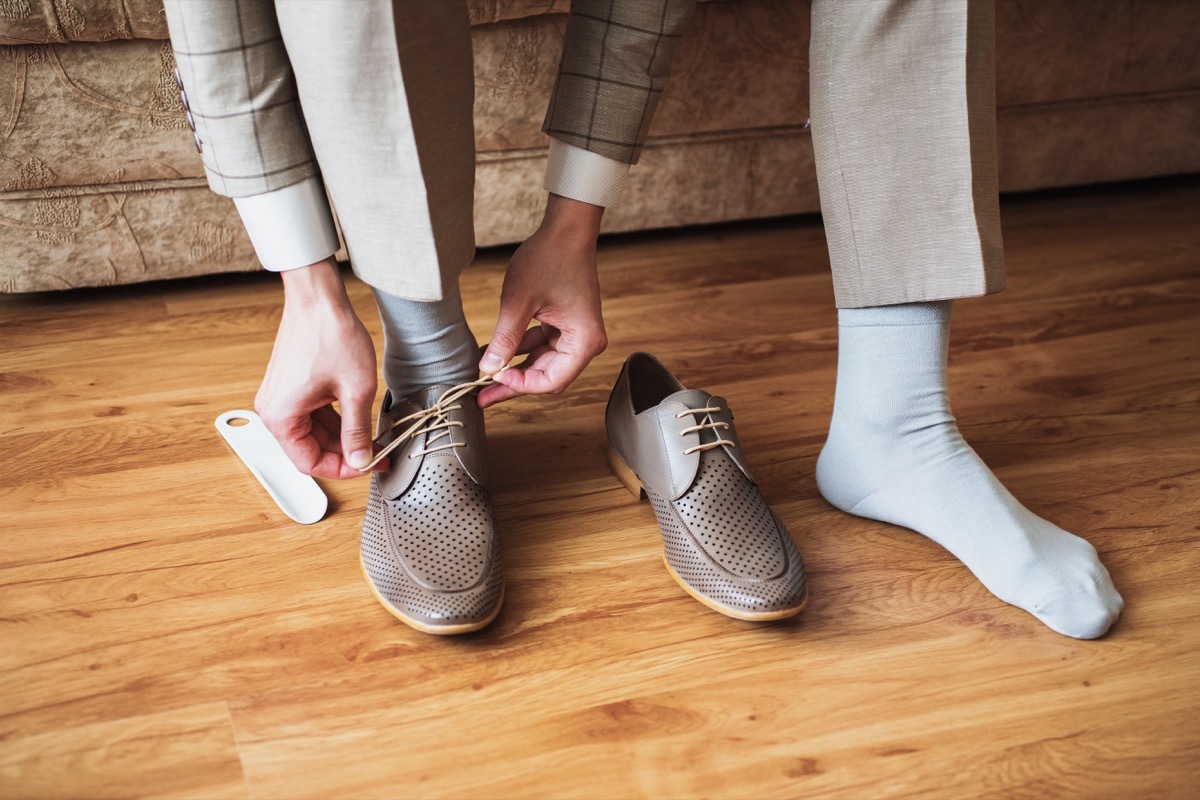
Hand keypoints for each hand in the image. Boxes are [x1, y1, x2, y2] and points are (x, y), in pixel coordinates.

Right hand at [255, 258, 385, 478]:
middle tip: (378, 454)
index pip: (310, 463)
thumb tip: (362, 460)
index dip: (343, 469)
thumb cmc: (331, 335)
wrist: (318, 298)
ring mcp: (280, 397)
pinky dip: (335, 420)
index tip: (369, 465)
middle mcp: (273, 410)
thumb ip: (357, 431)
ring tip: (373, 436)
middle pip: (310, 449)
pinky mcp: (290, 387)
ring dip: (343, 437)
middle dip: (346, 452)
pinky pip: (311, 415)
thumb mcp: (356, 390)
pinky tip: (358, 418)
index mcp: (281, 417)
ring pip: (313, 433)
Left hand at [477, 194, 607, 407]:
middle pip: (546, 377)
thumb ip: (505, 338)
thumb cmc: (549, 258)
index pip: (552, 381)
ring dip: (512, 370)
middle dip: (513, 384)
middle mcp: (585, 343)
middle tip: (481, 395)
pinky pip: (539, 348)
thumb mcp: (519, 300)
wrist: (565, 231)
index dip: (521, 386)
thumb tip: (488, 370)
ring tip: (481, 377)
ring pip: (541, 365)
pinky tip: (492, 353)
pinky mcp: (564, 326)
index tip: (493, 379)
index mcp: (584, 341)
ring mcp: (575, 335)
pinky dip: (517, 351)